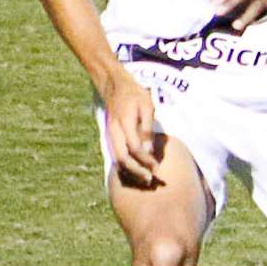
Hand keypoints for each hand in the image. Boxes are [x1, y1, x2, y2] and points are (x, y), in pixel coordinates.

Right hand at [100, 69, 163, 186]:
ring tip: (143, 180)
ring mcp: (110, 135)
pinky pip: (114, 156)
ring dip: (129, 172)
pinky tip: (134, 172)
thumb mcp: (146, 106)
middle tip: (150, 180)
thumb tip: (148, 151)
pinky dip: (124, 167)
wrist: (114, 86)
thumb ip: (147, 129)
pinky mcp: (110, 137)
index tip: (157, 167)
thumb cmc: (135, 95)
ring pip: (116, 159)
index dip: (145, 160)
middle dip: (136, 171)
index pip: (134, 148)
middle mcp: (114, 131)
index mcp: (124, 123)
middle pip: (122, 158)